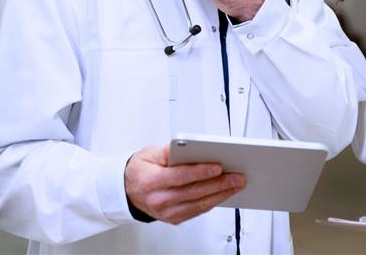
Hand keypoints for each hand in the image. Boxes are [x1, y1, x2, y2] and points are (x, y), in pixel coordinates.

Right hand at [124, 144, 245, 224]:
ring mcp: (167, 212)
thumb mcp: (150, 154)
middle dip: (219, 184)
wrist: (128, 191)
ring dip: (221, 194)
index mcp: (151, 182)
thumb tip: (190, 148)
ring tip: (236, 184)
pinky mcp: (174, 219)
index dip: (200, 172)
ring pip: (199, 204)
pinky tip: (224, 193)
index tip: (218, 167)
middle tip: (236, 176)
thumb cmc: (141, 170)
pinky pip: (198, 210)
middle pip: (194, 192)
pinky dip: (213, 201)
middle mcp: (159, 200)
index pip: (180, 177)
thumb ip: (170, 151)